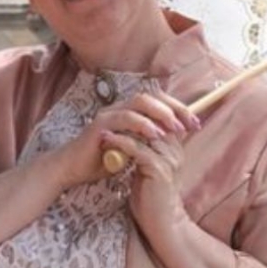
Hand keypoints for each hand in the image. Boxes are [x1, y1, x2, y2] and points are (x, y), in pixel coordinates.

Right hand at [54, 90, 197, 190]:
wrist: (71, 171)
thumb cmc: (99, 162)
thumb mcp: (130, 151)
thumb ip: (146, 143)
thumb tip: (172, 140)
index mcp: (127, 113)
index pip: (157, 101)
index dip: (178, 109)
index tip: (195, 124)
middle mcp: (119, 109)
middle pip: (151, 96)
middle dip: (174, 108)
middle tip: (191, 123)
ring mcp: (108, 114)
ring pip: (139, 103)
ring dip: (161, 114)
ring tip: (176, 128)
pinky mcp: (100, 125)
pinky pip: (125, 118)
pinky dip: (142, 124)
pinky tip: (155, 135)